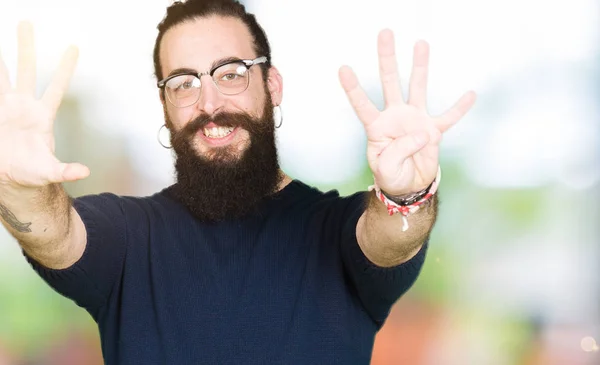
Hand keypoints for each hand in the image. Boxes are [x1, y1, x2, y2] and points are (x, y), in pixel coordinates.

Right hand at [0, 21, 88, 187]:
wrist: (12, 177)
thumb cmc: (34, 172)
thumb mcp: (51, 172)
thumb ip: (66, 171)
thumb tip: (84, 173)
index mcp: (42, 116)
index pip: (57, 87)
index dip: (65, 68)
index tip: (74, 48)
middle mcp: (24, 106)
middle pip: (27, 70)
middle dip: (26, 47)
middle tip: (25, 23)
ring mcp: (7, 107)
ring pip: (2, 75)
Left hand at [339, 29, 475, 195]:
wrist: (408, 186)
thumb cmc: (391, 175)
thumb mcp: (386, 169)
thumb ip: (399, 151)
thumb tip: (421, 133)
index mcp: (377, 127)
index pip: (363, 105)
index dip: (353, 88)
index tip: (343, 68)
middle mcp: (395, 117)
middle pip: (389, 83)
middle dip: (387, 58)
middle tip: (385, 33)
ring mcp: (414, 121)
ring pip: (417, 88)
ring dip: (420, 67)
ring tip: (421, 44)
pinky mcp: (433, 131)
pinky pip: (449, 118)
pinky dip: (460, 108)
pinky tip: (471, 94)